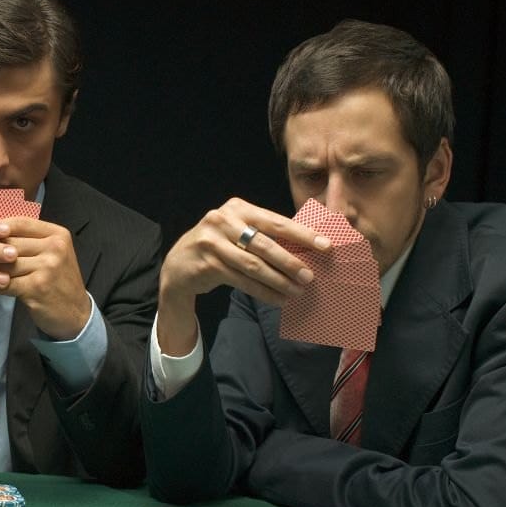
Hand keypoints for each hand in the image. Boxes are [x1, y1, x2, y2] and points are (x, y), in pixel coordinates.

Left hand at [0, 218, 89, 339]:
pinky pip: (4, 282)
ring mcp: (47, 267)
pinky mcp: (37, 287)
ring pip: (4, 263)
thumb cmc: (56, 282)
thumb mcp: (50, 254)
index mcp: (56, 234)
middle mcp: (54, 247)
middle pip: (9, 242)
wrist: (76, 313)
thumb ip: (27, 240)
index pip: (19, 223)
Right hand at [157, 197, 329, 354]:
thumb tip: (306, 249)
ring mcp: (212, 242)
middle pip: (264, 244)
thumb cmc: (220, 246)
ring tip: (297, 291)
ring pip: (253, 265)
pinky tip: (278, 298)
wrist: (180, 264)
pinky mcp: (207, 263)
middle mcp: (222, 221)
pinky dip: (263, 291)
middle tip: (310, 276)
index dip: (302, 234)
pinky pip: (242, 280)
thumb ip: (264, 235)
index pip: (275, 221)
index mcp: (238, 208)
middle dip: (290, 261)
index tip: (325, 245)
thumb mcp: (238, 232)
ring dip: (279, 280)